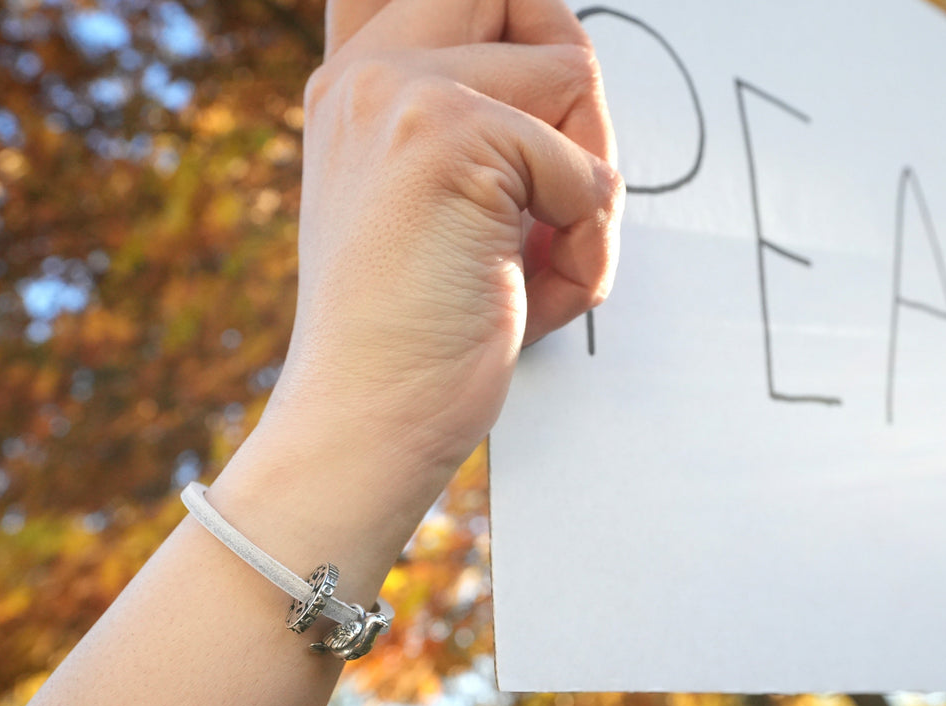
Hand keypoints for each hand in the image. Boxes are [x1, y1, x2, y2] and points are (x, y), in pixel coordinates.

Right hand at [250, 1, 621, 512]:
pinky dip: (586, 243)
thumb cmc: (417, 330)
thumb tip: (573, 66)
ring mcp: (401, 90)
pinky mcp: (446, 133)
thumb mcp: (439, 202)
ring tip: (536, 256)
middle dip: (572, 79)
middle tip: (560, 178)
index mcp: (357, 80)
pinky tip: (527, 289)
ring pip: (574, 73)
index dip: (507, 11)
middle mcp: (368, 68)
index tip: (530, 38)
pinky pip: (588, 168)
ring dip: (588, 182)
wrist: (362, 423)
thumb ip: (480, 120)